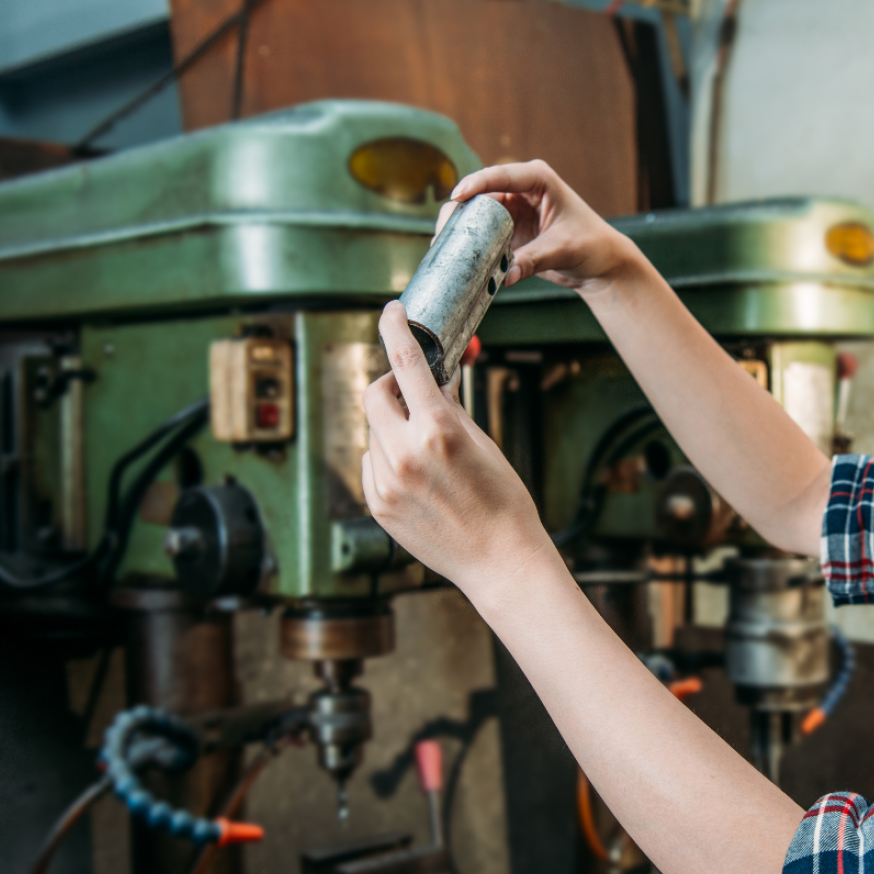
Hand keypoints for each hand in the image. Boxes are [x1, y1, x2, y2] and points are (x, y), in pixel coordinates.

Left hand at [361, 300, 554, 595]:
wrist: (500, 561)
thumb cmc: (503, 503)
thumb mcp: (482, 443)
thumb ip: (449, 408)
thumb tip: (434, 379)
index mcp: (437, 430)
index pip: (405, 363)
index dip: (394, 329)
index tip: (389, 313)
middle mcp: (404, 454)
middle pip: (374, 395)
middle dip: (388, 386)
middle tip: (408, 392)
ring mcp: (386, 482)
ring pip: (373, 433)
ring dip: (393, 428)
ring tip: (427, 452)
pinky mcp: (378, 505)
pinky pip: (370, 463)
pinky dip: (387, 458)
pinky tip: (418, 477)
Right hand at [438, 160, 643, 295]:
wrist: (600, 263)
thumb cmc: (591, 245)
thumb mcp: (563, 250)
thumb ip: (533, 260)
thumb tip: (505, 277)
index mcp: (538, 179)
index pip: (501, 176)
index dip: (476, 184)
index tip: (457, 196)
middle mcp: (520, 190)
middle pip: (480, 195)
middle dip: (459, 213)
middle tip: (442, 235)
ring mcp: (511, 210)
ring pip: (475, 215)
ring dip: (460, 231)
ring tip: (441, 249)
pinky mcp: (506, 231)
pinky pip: (482, 235)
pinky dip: (470, 246)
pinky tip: (454, 260)